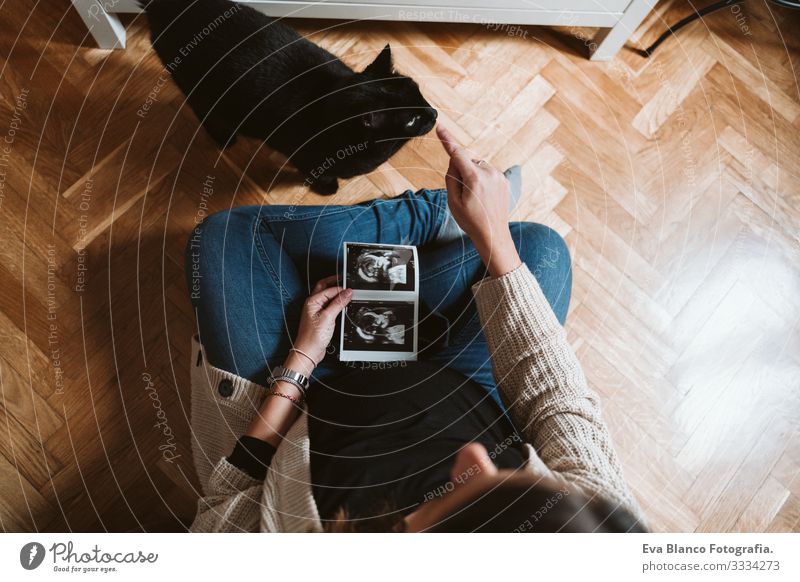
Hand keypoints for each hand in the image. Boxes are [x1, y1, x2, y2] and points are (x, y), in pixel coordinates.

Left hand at [293, 275, 352, 365]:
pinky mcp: (321, 319)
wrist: (308, 352)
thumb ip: (338, 303)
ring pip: (327, 297)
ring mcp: (317, 311)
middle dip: (335, 283)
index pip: (329, 289)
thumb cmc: (313, 337)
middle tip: (346, 281)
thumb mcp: (328, 317)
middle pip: (324, 288)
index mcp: (312, 301)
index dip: (340, 288)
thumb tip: (347, 292)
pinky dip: (337, 304)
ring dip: (336, 294)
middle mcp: (313, 304)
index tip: (351, 290)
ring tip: (347, 294)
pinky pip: (329, 307)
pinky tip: (343, 306)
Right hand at [437, 125, 520, 276]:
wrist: (493, 235)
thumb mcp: (453, 201)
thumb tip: (455, 162)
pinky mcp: (504, 180)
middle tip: (463, 194)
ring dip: (473, 176)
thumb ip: (451, 178)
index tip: (441, 128)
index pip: (458, 154)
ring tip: (475, 198)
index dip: (448, 140)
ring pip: (478, 167)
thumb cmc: (471, 221)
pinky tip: (483, 197)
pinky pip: (487, 173)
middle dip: (462, 172)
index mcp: (475, 178)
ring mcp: (499, 176)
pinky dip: (482, 181)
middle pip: (468, 162)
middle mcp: (489, 173)